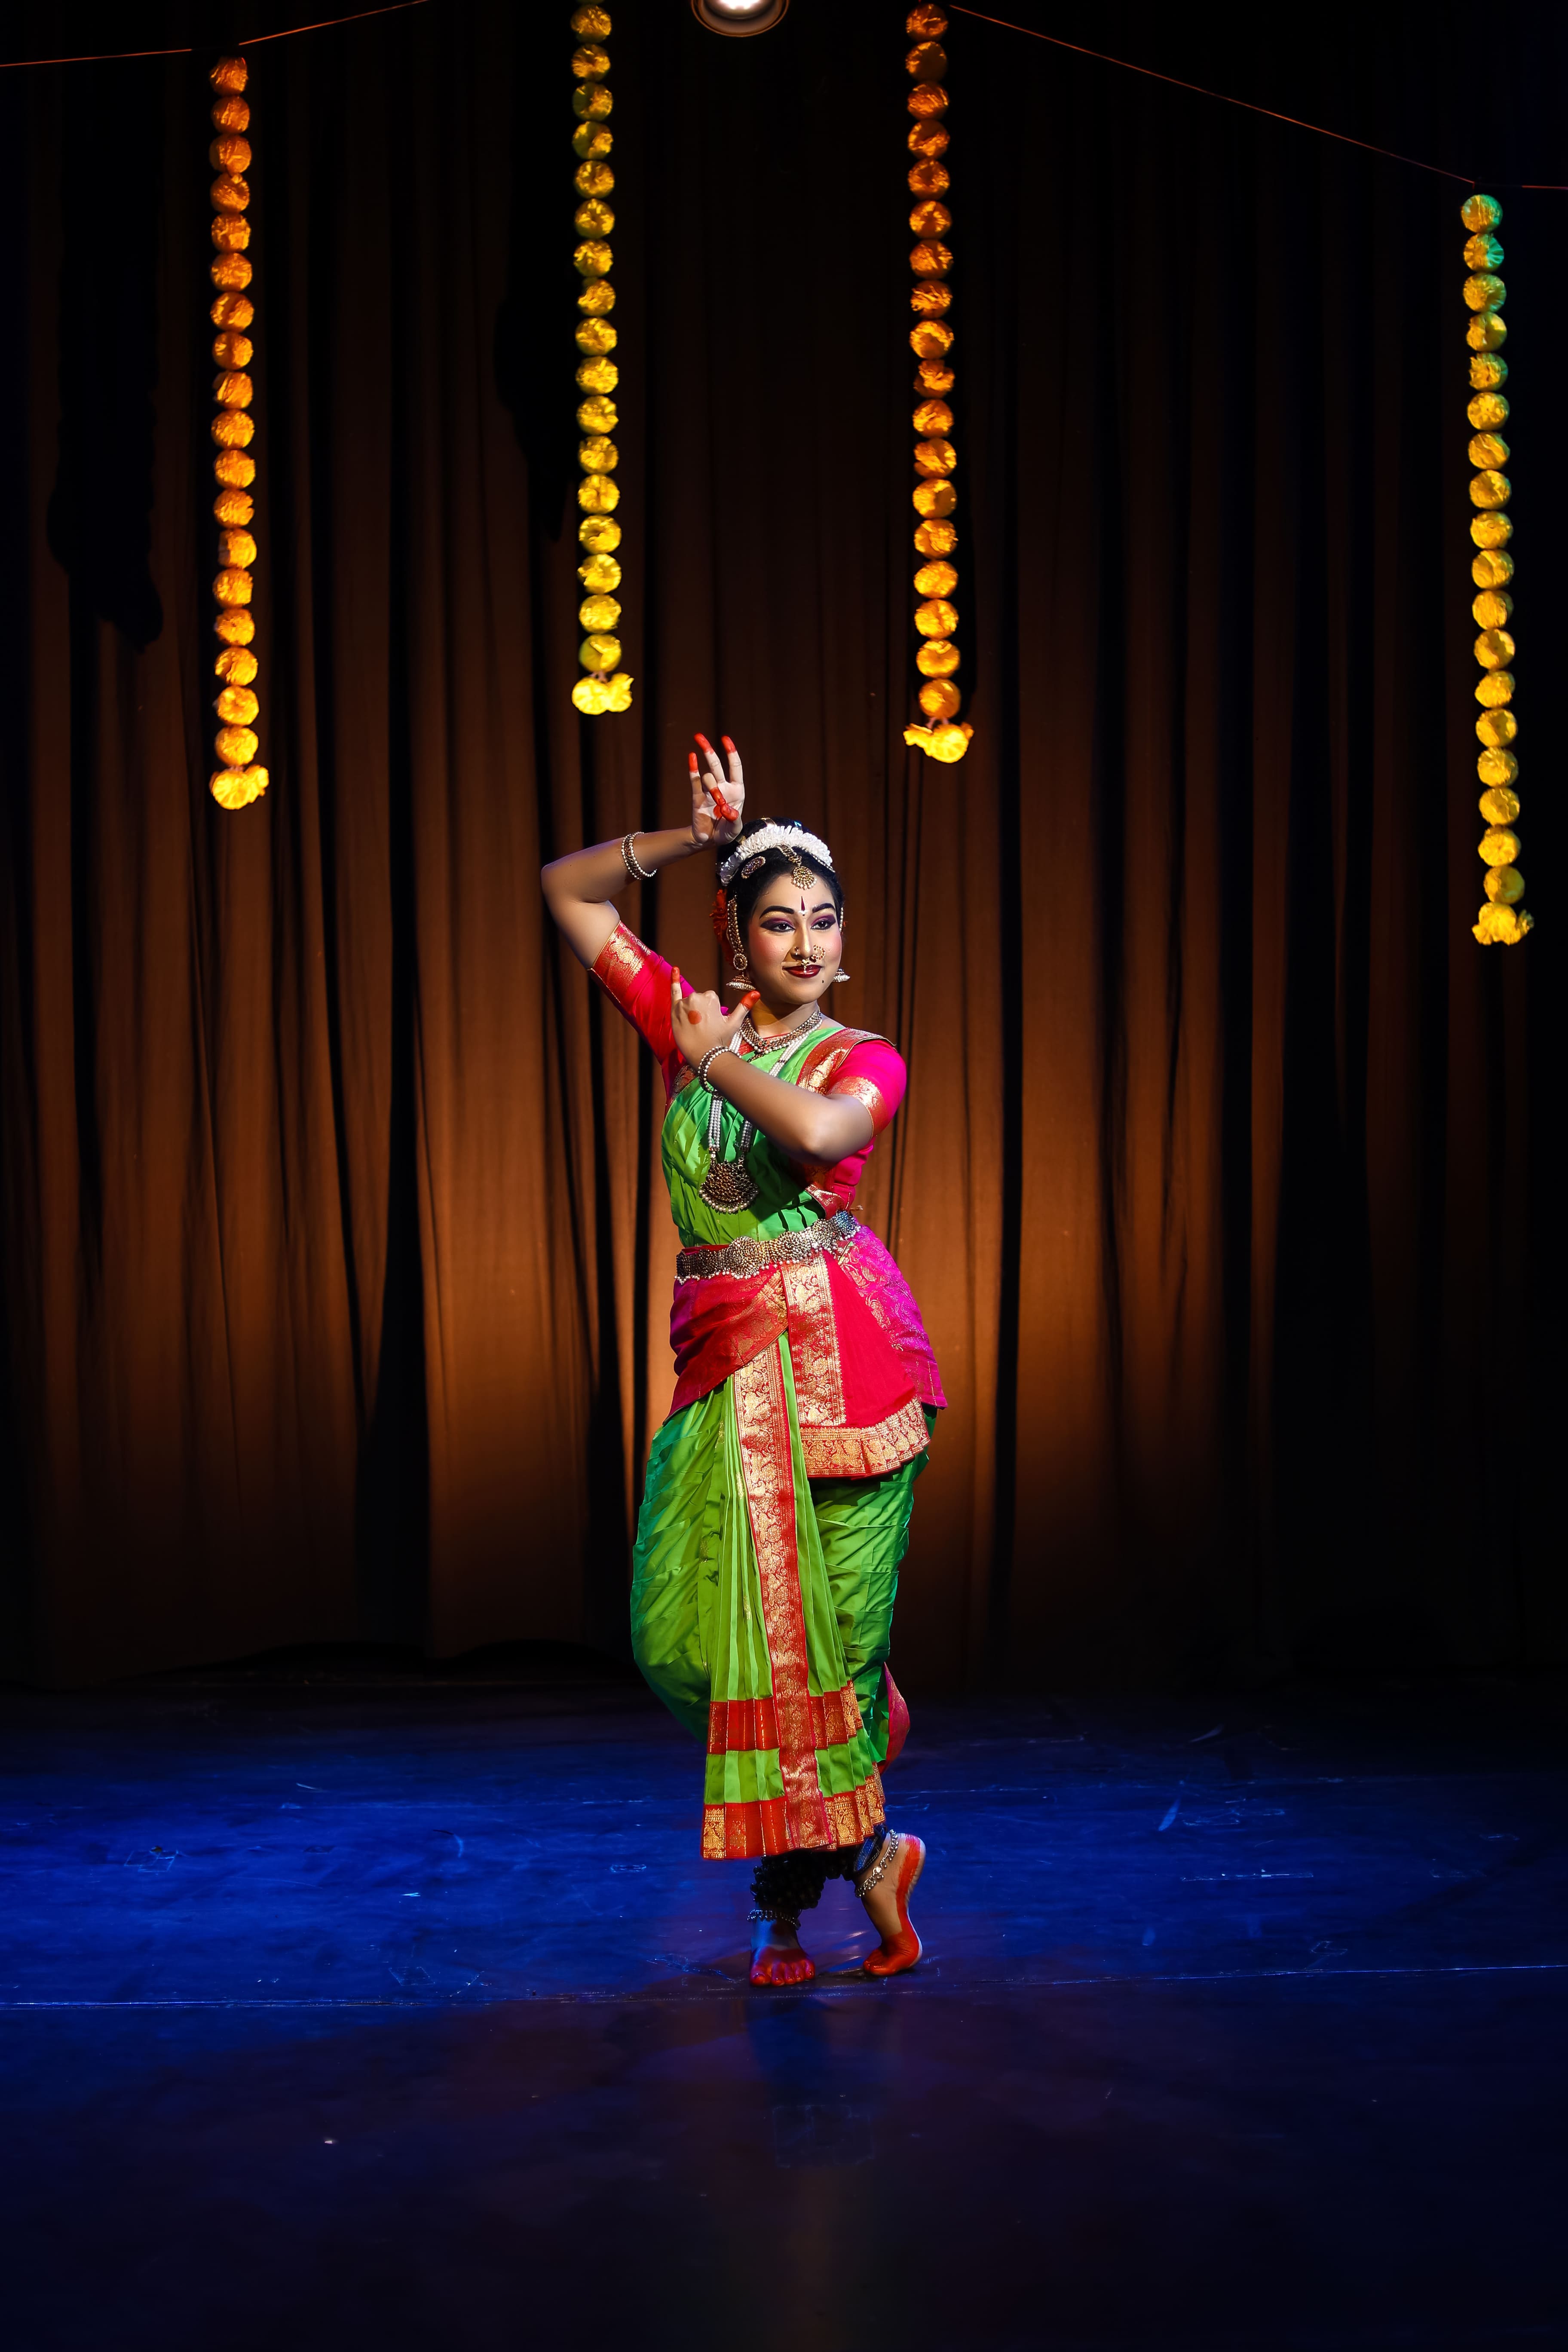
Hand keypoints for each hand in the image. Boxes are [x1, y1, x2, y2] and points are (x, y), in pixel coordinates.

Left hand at [670, 970, 756, 1067]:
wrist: (704, 1054)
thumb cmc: (719, 1039)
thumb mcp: (734, 1022)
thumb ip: (744, 1006)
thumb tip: (756, 992)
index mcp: (711, 997)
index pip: (710, 998)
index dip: (712, 1011)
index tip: (712, 1023)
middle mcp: (696, 996)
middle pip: (699, 999)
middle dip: (701, 1011)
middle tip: (703, 1027)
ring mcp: (684, 1003)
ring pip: (689, 1002)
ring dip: (691, 1011)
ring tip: (694, 1027)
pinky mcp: (675, 1009)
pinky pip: (674, 991)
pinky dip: (674, 980)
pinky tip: (675, 969)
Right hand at [688, 734, 745, 849]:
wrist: (710, 840)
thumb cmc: (727, 832)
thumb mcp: (734, 829)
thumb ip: (734, 819)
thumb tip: (727, 809)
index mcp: (737, 791)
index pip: (735, 767)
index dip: (731, 752)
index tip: (725, 739)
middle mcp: (723, 787)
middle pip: (716, 764)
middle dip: (709, 751)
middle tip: (698, 736)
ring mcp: (709, 790)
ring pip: (708, 775)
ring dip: (711, 785)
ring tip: (716, 801)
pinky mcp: (697, 797)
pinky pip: (694, 781)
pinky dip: (693, 769)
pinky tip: (691, 757)